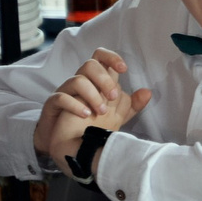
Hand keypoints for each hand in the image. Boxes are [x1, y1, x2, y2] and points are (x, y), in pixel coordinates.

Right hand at [35, 49, 150, 163]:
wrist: (67, 142)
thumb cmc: (90, 124)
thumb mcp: (114, 115)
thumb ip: (130, 105)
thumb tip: (147, 92)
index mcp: (94, 81)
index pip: (100, 58)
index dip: (111, 58)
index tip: (124, 69)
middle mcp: (79, 82)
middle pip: (89, 65)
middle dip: (104, 80)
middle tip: (113, 97)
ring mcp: (65, 91)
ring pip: (77, 79)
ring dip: (93, 95)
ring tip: (101, 112)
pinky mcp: (53, 104)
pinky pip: (61, 97)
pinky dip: (76, 105)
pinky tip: (87, 115)